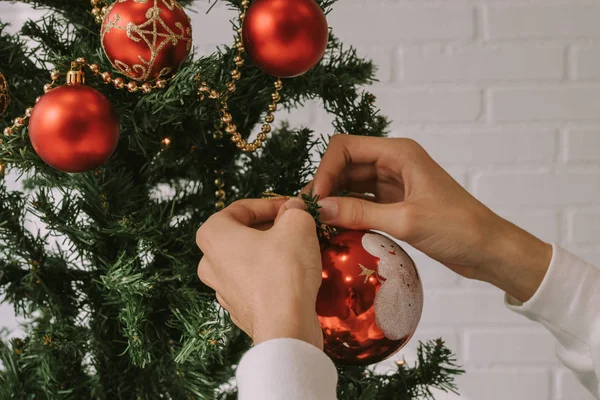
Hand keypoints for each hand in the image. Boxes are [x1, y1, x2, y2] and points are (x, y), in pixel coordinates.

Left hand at [196, 198, 323, 347]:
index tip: (293, 207)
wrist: (285, 328)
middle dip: (271, 227)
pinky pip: (255, 282)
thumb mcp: (297, 225)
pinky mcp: (239, 310)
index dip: (271, 204)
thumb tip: (295, 208)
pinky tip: (294, 276)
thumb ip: (295, 210)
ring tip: (298, 250)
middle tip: (297, 226)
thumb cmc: (284, 271)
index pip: (241, 208)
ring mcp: (222, 289)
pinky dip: (272, 275)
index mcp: (213, 235)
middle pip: (242, 234)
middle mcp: (209, 262)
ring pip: (249, 259)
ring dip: (272, 251)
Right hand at [310, 134, 551, 301]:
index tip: (316, 199)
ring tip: (317, 223)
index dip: (325, 169)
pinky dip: (348, 212)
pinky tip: (335, 227)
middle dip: (325, 185)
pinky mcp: (395, 203)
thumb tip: (319, 208)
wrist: (489, 250)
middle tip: (309, 213)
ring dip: (334, 199)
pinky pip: (362, 202)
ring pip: (351, 184)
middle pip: (345, 164)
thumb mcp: (406, 220)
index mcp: (399, 153)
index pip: (346, 147)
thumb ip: (360, 212)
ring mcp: (393, 184)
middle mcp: (393, 163)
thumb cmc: (458, 228)